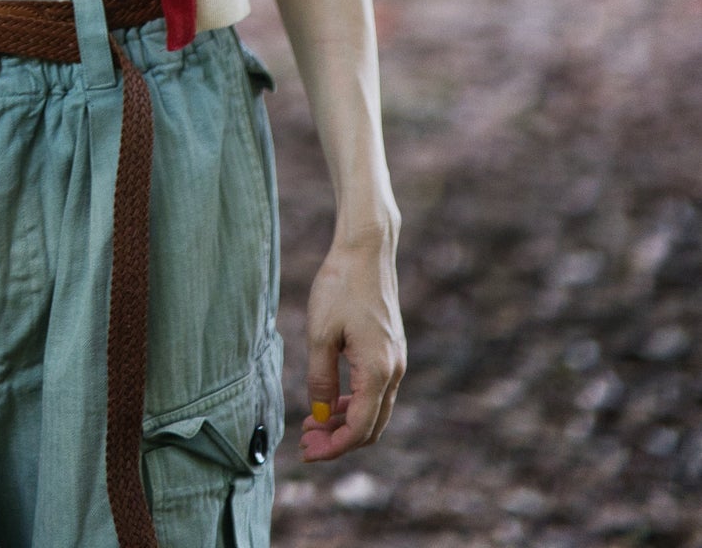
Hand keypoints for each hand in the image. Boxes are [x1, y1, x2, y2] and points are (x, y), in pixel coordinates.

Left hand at [299, 225, 405, 461]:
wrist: (366, 249)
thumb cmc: (340, 285)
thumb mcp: (320, 334)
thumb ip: (320, 379)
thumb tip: (320, 416)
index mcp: (378, 370)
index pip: (359, 429)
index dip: (333, 447)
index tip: (307, 451)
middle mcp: (394, 370)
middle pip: (371, 427)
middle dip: (338, 440)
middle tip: (305, 440)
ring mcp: (396, 360)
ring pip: (375, 410)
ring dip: (346, 423)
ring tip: (313, 423)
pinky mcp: (391, 349)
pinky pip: (376, 390)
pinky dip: (354, 403)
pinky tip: (331, 400)